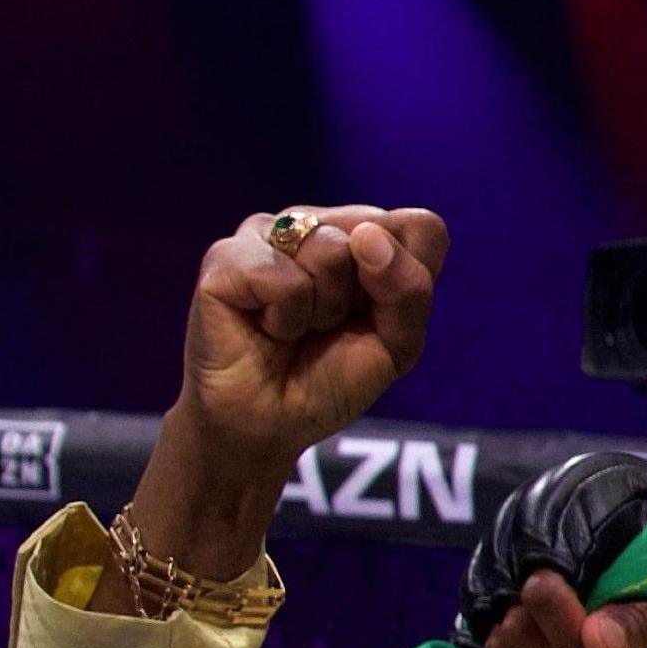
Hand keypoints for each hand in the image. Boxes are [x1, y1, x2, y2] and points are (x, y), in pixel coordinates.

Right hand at [181, 206, 450, 466]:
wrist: (270, 423)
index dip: (410, 281)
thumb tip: (368, 236)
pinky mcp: (226, 255)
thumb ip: (408, 289)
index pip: (420, 227)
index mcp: (364, 235)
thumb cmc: (332, 378)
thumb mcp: (398, 343)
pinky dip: (285, 319)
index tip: (380, 316)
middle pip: (376, 233)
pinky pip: (284, 279)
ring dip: (323, 310)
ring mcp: (268, 233)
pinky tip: (265, 326)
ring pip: (329, 249)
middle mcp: (316, 224)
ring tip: (296, 327)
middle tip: (329, 326)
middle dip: (365, 300)